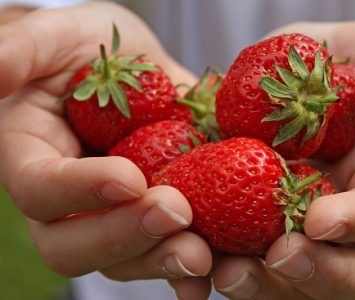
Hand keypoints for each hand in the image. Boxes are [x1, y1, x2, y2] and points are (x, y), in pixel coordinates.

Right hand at [0, 2, 213, 297]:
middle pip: (78, 245)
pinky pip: (171, 248)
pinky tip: (226, 263)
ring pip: (129, 259)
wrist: (131, 66)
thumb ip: (22, 50)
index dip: (80, 191)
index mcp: (34, 157)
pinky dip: (199, 264)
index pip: (41, 190)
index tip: (129, 178)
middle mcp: (71, 199)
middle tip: (177, 214)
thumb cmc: (84, 48)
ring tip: (207, 256)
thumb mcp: (55, 35)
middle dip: (127, 237)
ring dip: (166, 261)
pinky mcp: (159, 212)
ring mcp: (117, 213)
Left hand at [206, 21, 354, 299]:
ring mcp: (296, 239)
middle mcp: (340, 224)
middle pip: (350, 276)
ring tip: (220, 271)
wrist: (278, 92)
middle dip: (318, 276)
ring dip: (260, 288)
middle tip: (277, 259)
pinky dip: (212, 279)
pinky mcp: (249, 240)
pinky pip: (240, 273)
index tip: (321, 220)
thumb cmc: (323, 71)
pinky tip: (187, 270)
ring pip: (292, 289)